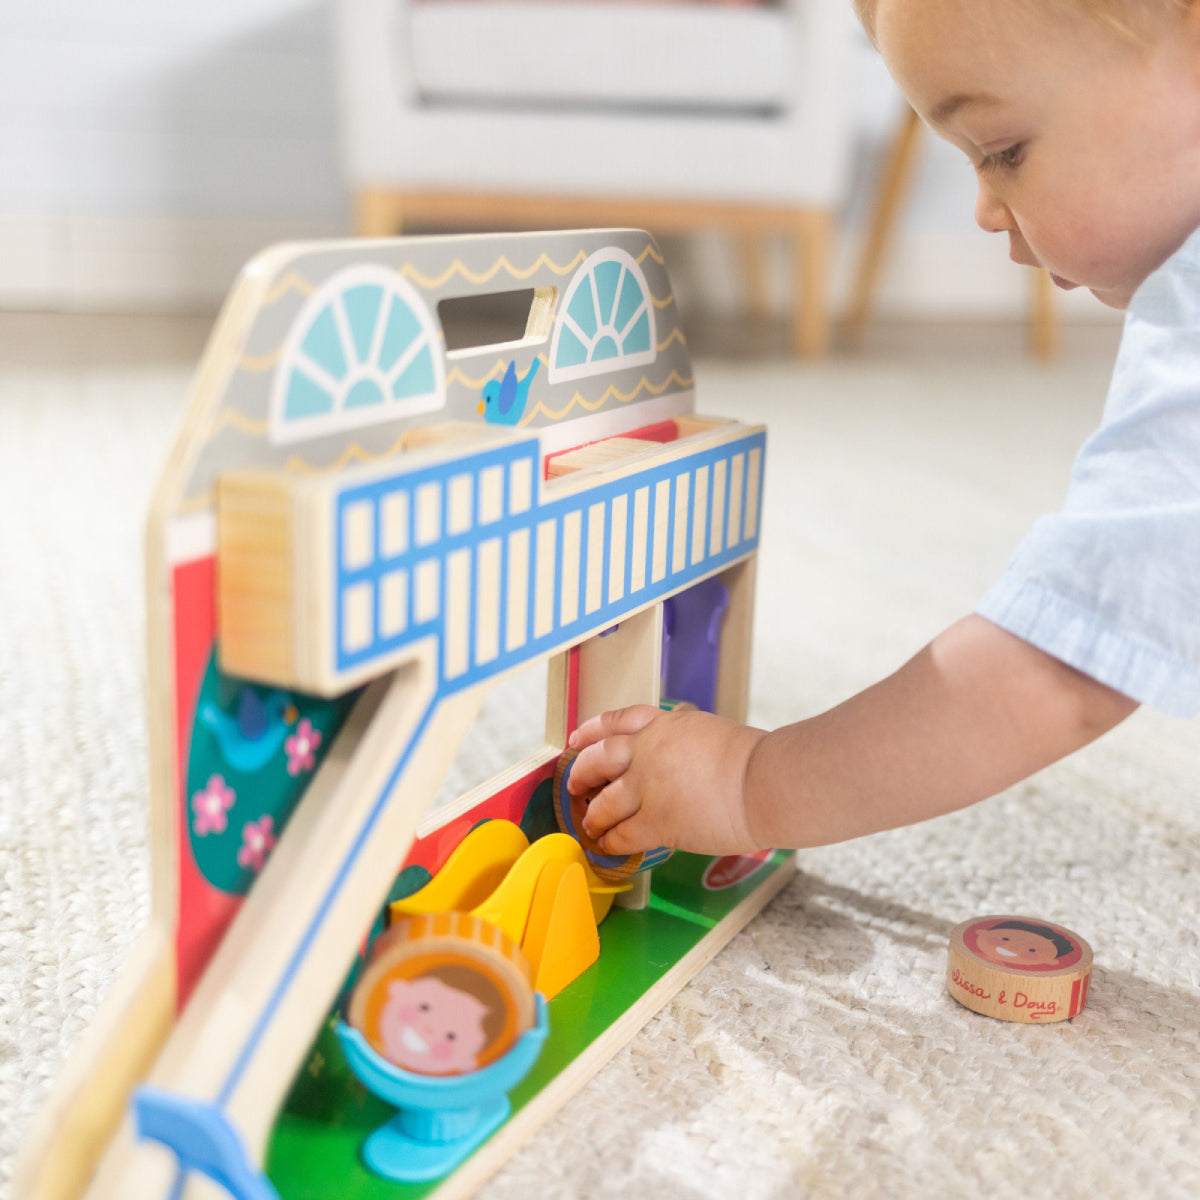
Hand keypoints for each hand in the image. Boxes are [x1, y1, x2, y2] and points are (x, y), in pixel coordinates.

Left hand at [566, 705, 767, 856]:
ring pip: (602, 803)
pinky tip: (605, 846)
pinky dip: (608, 842)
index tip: (577, 741)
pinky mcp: (657, 821)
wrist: (765, 783)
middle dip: (581, 775)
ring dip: (593, 816)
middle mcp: (647, 750)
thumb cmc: (752, 761)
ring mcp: (647, 786)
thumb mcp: (707, 732)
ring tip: (590, 824)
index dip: (591, 732)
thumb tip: (672, 754)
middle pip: (596, 760)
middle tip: (576, 787)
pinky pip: (620, 835)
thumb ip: (680, 740)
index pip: (616, 721)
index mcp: (663, 724)